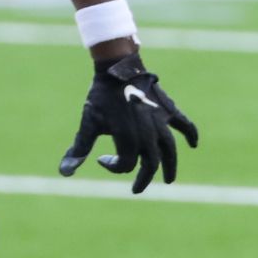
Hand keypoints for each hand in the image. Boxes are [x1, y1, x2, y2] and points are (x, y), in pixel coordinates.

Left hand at [59, 52, 199, 192]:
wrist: (117, 68)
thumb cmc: (100, 97)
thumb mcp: (88, 123)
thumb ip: (79, 150)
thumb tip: (64, 174)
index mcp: (128, 138)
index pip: (125, 165)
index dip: (112, 167)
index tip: (100, 159)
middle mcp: (147, 133)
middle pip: (150, 164)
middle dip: (143, 179)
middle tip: (136, 189)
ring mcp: (160, 121)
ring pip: (169, 150)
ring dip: (170, 166)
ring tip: (168, 179)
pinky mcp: (168, 110)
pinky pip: (184, 125)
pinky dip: (190, 134)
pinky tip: (193, 145)